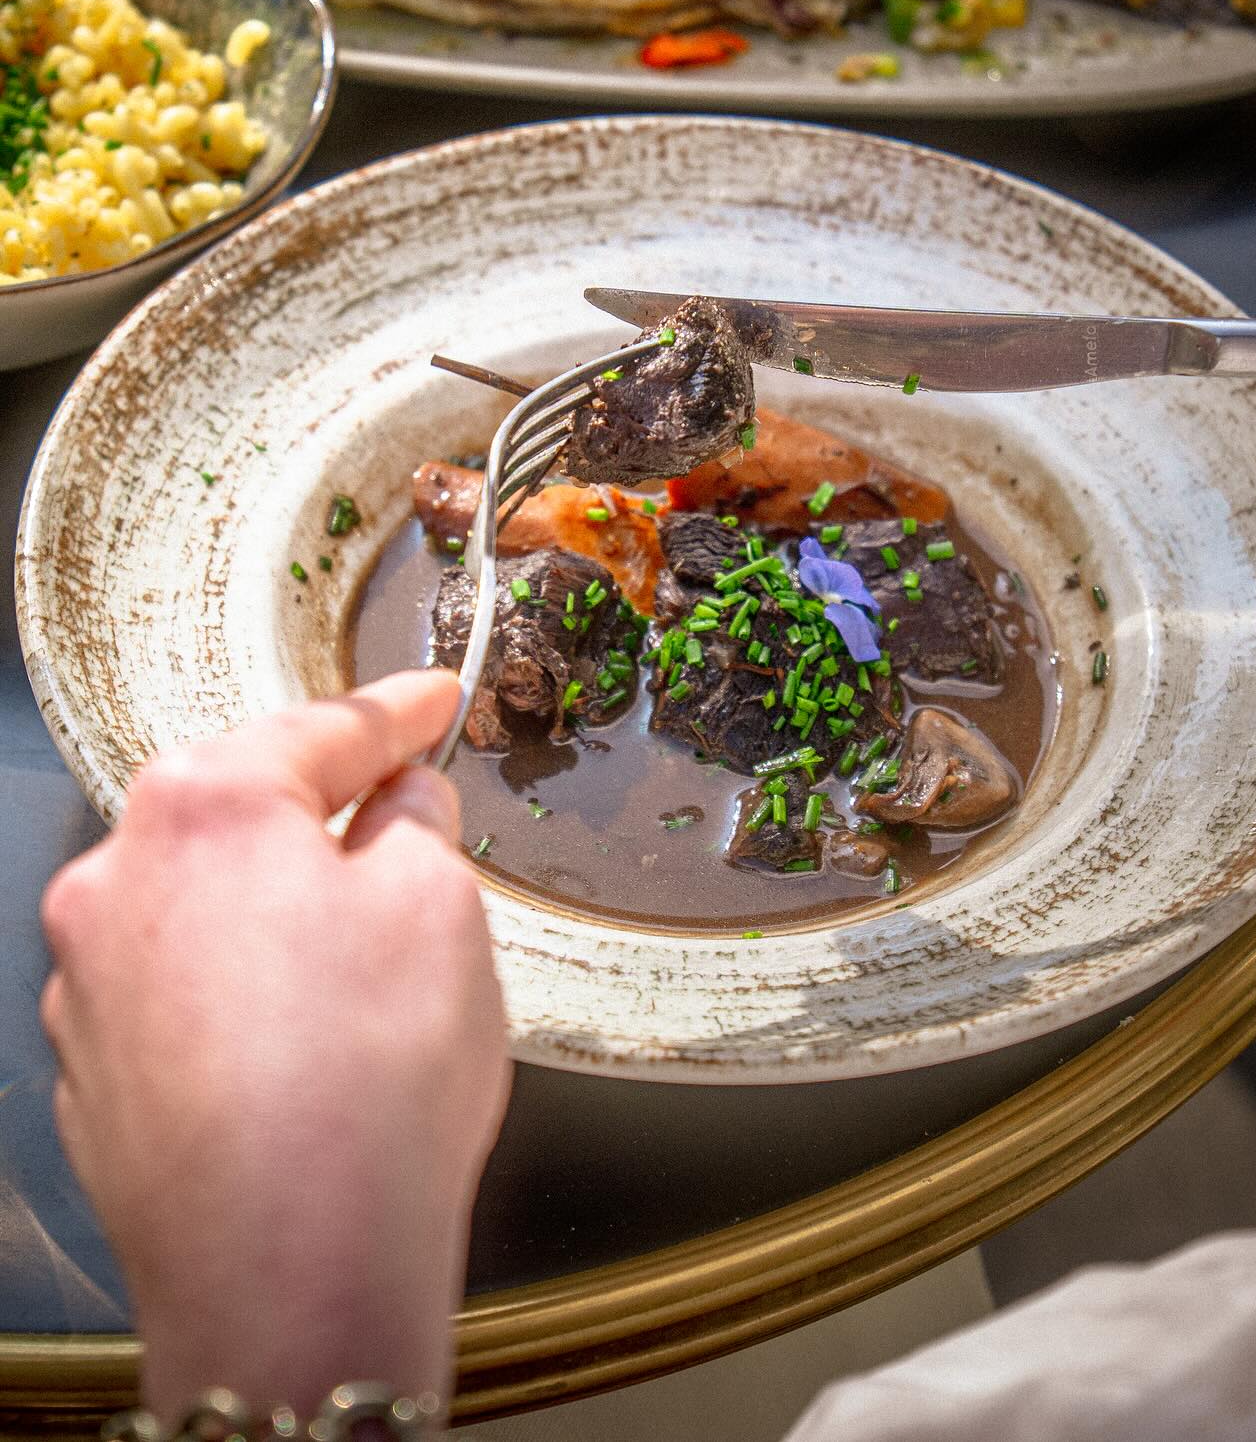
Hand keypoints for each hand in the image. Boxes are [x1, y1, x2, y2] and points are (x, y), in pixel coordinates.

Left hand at [40, 670, 509, 1425]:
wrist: (288, 1277)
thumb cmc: (366, 1085)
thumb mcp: (441, 904)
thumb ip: (415, 820)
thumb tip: (400, 802)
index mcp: (205, 807)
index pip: (325, 728)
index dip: (397, 710)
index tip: (430, 700)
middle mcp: (119, 879)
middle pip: (247, 810)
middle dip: (330, 813)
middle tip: (413, 830)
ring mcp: (91, 982)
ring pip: (212, 903)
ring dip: (284, 910)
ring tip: (368, 975)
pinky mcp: (95, 1072)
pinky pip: (184, 990)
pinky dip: (245, 992)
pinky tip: (306, 1045)